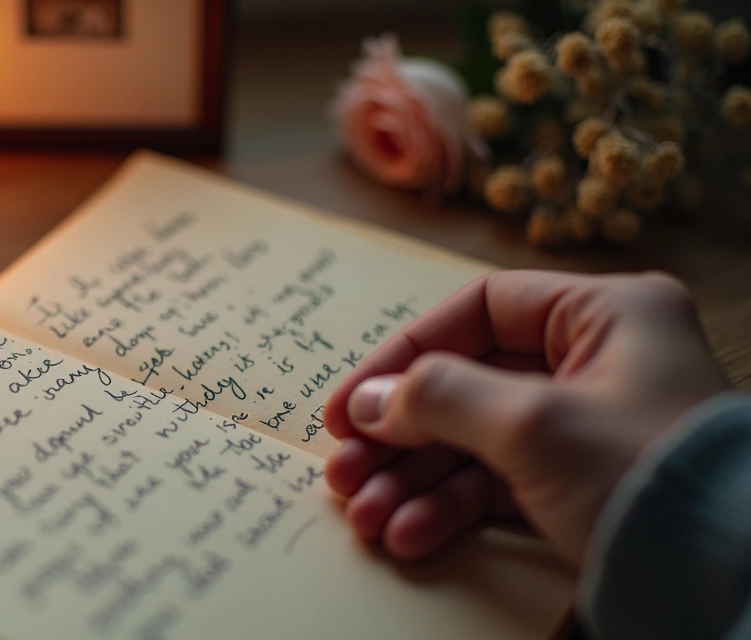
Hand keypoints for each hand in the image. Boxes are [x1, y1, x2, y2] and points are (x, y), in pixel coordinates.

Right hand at [323, 270, 729, 564]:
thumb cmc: (646, 477)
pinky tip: (409, 535)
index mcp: (604, 315)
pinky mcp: (578, 484)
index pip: (478, 312)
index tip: (350, 404)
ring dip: (412, 479)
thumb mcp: (533, 424)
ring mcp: (585, 427)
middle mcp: (595, 362)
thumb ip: (438, 398)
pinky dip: (449, 509)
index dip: (403, 354)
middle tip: (344, 472)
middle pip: (465, 383)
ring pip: (473, 441)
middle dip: (399, 436)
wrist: (728, 581)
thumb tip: (368, 402)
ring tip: (363, 514)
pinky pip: (496, 485)